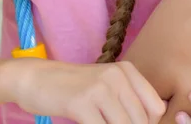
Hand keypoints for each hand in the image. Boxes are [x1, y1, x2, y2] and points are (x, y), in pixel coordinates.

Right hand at [1, 58, 165, 122]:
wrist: (34, 77)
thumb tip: (149, 120)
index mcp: (127, 71)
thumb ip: (128, 100)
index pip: (156, 108)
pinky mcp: (80, 103)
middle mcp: (117, 76)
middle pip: (141, 120)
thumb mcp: (106, 85)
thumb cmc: (73, 87)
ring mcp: (99, 88)